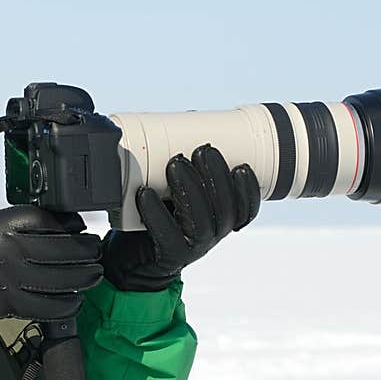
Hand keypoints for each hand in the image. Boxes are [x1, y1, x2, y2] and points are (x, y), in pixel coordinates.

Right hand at [0, 205, 103, 324]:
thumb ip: (22, 223)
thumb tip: (64, 225)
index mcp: (2, 226)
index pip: (47, 221)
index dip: (70, 224)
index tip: (80, 227)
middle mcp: (10, 250)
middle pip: (63, 249)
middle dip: (87, 251)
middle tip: (94, 251)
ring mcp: (13, 279)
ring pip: (63, 279)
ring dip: (84, 277)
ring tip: (93, 274)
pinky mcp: (13, 304)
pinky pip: (51, 307)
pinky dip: (69, 304)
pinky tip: (76, 300)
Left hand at [102, 144, 260, 291]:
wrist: (131, 260)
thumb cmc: (156, 219)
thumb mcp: (174, 191)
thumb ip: (185, 164)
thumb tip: (187, 119)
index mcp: (219, 219)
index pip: (245, 208)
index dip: (248, 189)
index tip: (242, 165)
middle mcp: (211, 234)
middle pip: (225, 209)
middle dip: (216, 177)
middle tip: (203, 150)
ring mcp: (192, 248)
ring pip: (200, 220)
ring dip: (189, 189)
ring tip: (175, 164)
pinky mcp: (168, 256)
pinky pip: (166, 235)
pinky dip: (155, 213)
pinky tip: (145, 193)